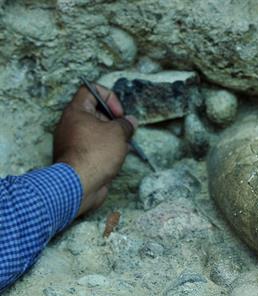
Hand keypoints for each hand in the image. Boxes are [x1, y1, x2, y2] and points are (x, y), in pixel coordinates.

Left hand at [53, 84, 136, 215]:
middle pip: (95, 112)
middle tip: (125, 130)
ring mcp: (72, 142)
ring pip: (96, 132)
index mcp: (75, 111)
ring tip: (123, 146)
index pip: (90, 90)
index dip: (109, 97)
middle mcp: (70, 124)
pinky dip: (106, 150)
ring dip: (112, 137)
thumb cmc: (95, 154)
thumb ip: (126, 124)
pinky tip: (117, 158)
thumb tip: (130, 122)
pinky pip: (93, 147)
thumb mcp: (118, 133)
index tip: (119, 113)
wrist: (79, 184)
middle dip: (114, 120)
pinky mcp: (77, 158)